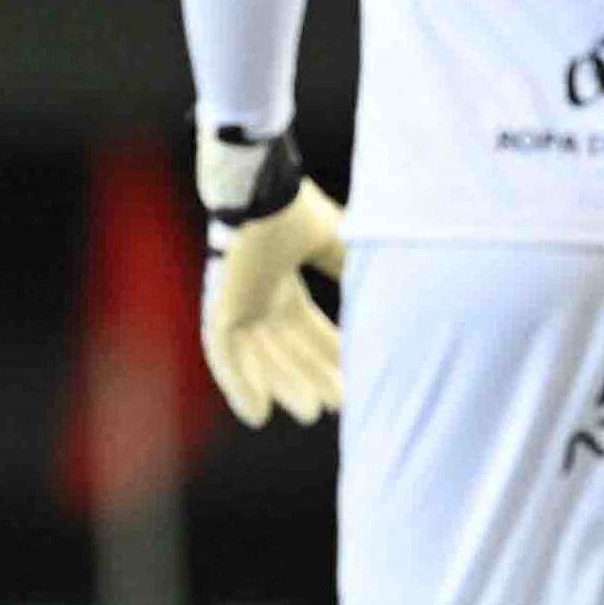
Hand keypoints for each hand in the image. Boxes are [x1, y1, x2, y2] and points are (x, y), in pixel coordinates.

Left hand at [195, 133, 345, 427]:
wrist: (261, 190)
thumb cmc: (293, 209)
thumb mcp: (333, 244)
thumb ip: (348, 268)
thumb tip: (383, 286)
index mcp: (278, 280)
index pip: (305, 327)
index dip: (327, 353)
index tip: (351, 376)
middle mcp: (256, 295)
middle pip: (285, 348)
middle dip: (310, 376)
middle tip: (337, 404)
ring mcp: (235, 303)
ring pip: (259, 357)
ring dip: (283, 385)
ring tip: (310, 413)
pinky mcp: (219, 308)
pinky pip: (223, 356)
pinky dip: (238, 385)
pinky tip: (256, 414)